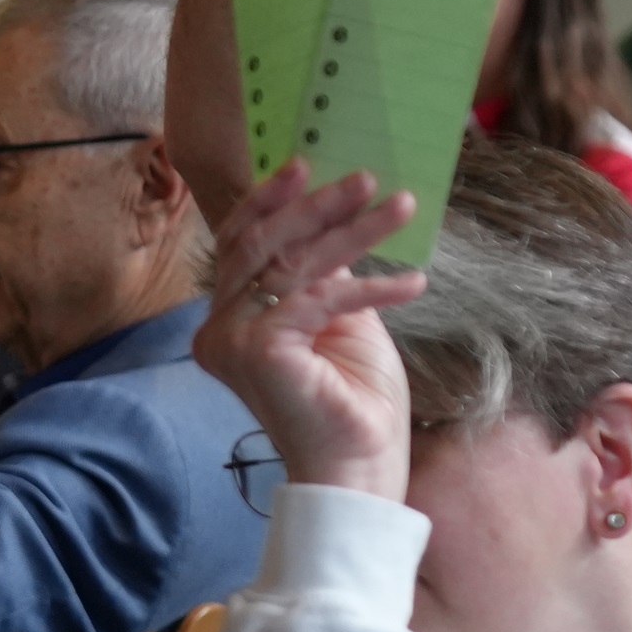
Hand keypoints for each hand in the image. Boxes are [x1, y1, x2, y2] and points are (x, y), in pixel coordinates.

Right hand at [191, 164, 424, 505]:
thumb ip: (323, 273)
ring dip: (355, 231)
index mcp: (229, 319)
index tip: (308, 165)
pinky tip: (414, 282)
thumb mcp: (340, 319)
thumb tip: (334, 217)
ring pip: (293, 263)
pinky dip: (371, 285)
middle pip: (262, 244)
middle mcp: (217, 328)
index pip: (240, 244)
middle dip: (318, 206)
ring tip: (402, 207)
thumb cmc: (354, 399)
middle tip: (369, 179)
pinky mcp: (260, 352)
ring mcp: (231, 341)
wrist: (359, 466)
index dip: (269, 201)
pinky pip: (320, 297)